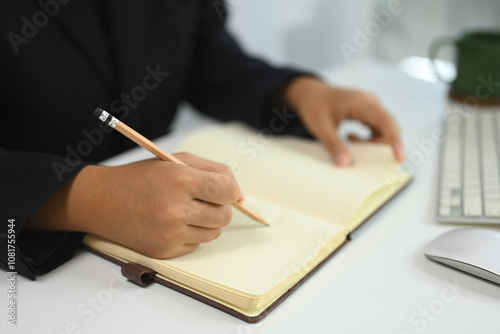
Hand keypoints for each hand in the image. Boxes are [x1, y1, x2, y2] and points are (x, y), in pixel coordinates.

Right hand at [25, 153, 241, 257]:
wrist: (102, 201)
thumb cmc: (141, 177)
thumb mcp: (176, 161)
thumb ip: (214, 171)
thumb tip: (239, 193)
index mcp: (180, 180)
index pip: (227, 191)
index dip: (231, 191)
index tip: (226, 191)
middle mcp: (175, 209)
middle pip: (224, 216)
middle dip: (221, 207)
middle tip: (204, 200)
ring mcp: (169, 233)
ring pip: (213, 233)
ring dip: (207, 222)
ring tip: (187, 210)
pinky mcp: (164, 251)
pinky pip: (196, 245)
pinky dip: (191, 234)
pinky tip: (173, 223)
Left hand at [285, 76, 404, 166]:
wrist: (310, 94)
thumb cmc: (314, 106)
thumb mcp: (320, 127)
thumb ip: (333, 145)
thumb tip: (345, 163)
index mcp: (361, 102)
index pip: (385, 122)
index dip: (394, 140)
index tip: (399, 157)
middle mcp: (370, 102)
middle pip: (389, 126)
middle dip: (382, 144)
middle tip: (367, 157)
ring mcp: (371, 106)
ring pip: (384, 128)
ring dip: (374, 142)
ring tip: (351, 143)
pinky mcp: (368, 111)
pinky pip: (377, 128)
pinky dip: (370, 138)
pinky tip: (352, 139)